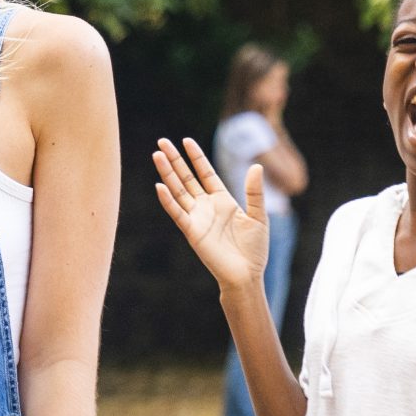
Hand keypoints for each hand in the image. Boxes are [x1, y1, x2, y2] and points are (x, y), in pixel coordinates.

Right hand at [152, 137, 268, 291]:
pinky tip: (159, 186)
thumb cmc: (254, 249)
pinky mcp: (192, 232)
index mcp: (222, 200)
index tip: (186, 140)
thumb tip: (256, 166)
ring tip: (157, 155)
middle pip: (187, 178)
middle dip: (175, 160)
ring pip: (178, 191)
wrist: (246, 275)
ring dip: (167, 174)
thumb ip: (254, 192)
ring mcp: (197, 218)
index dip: (196, 157)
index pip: (205, 173)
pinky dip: (168, 200)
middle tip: (162, 141)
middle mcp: (206, 207)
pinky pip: (177, 213)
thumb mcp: (258, 216)